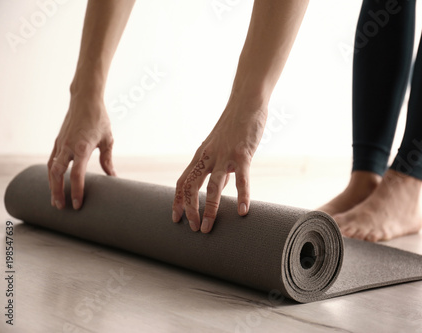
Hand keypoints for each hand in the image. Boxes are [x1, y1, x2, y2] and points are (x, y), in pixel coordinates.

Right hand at [48, 93, 115, 209]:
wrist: (85, 100)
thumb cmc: (99, 119)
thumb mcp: (107, 140)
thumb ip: (107, 159)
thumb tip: (112, 176)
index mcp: (82, 147)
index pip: (77, 174)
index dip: (76, 190)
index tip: (77, 204)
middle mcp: (68, 146)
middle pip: (57, 174)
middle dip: (58, 192)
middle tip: (61, 207)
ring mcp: (60, 144)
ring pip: (51, 168)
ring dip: (52, 185)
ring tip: (56, 200)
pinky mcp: (58, 141)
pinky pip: (51, 160)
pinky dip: (51, 173)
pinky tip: (55, 182)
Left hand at [172, 101, 267, 232]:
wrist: (245, 103)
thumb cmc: (233, 125)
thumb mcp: (219, 145)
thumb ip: (218, 166)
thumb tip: (220, 186)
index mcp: (201, 155)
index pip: (183, 182)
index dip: (177, 201)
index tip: (176, 218)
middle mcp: (208, 157)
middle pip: (191, 187)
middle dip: (190, 210)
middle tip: (194, 228)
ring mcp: (224, 156)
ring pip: (213, 187)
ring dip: (210, 209)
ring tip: (209, 227)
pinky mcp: (242, 154)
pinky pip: (241, 179)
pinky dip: (242, 196)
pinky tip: (243, 210)